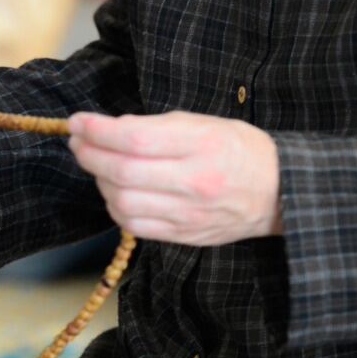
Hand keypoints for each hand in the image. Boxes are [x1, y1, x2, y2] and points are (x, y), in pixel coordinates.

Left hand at [67, 111, 282, 245]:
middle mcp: (195, 181)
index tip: (78, 122)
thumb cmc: (239, 150)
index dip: (98, 131)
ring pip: (123, 203)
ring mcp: (188, 214)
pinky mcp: (184, 235)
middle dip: (90, 155)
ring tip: (98, 166)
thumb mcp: (204, 124)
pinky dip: (116, 207)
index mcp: (202, 145)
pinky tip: (116, 192)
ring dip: (99, 182)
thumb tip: (112, 129)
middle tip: (78, 142)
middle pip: (123, 172)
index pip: (135, 139)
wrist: (279, 192)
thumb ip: (157, 127)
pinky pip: (135, 226)